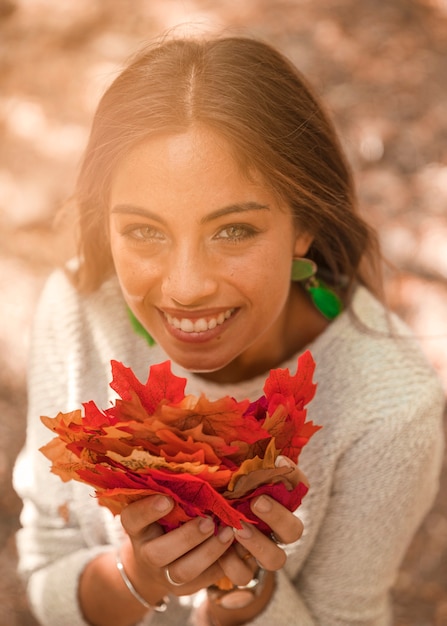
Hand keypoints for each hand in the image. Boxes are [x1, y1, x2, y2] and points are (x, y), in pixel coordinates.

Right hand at [119, 494, 235, 604]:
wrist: (157, 563)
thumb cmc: (164, 519)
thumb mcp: (160, 504)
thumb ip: (171, 492)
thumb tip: (197, 471)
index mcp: (137, 528)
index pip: (132, 519)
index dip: (147, 510)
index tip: (167, 499)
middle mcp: (146, 554)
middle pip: (158, 553)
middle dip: (186, 537)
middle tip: (208, 521)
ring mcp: (165, 575)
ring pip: (183, 572)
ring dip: (208, 552)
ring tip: (228, 533)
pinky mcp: (186, 588)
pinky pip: (204, 581)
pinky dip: (222, 563)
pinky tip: (236, 546)